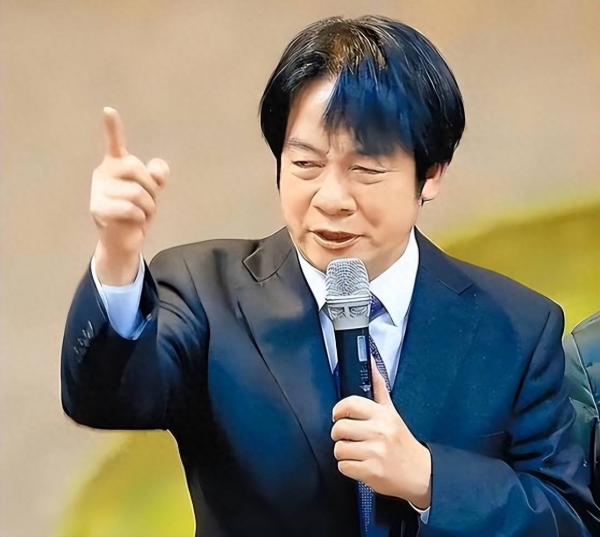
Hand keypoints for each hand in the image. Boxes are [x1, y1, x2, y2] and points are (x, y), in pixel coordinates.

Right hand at [90, 107, 168, 283]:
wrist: (124, 239)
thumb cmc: (138, 211)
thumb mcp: (152, 192)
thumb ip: (157, 176)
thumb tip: (157, 170)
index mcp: (116, 164)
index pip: (114, 143)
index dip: (113, 127)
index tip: (108, 110)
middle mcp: (103, 172)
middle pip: (136, 167)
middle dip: (151, 188)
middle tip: (148, 202)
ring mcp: (98, 190)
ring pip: (136, 192)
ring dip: (148, 207)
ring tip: (141, 214)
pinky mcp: (97, 208)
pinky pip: (131, 209)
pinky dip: (140, 217)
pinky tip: (133, 221)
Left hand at [331, 358, 431, 508]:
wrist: (421, 474)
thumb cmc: (403, 443)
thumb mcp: (392, 413)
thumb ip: (379, 388)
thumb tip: (372, 364)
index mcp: (383, 415)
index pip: (350, 404)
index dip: (339, 410)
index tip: (339, 416)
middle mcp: (379, 431)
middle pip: (339, 428)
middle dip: (340, 435)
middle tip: (349, 438)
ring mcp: (375, 452)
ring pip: (339, 449)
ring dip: (344, 453)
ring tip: (357, 452)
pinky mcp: (371, 472)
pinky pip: (343, 467)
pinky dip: (349, 468)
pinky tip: (361, 465)